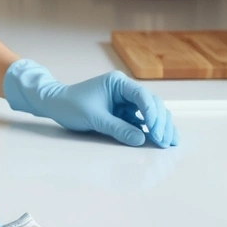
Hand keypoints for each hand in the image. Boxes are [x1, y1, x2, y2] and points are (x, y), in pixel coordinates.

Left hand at [2, 59, 177, 147]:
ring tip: (170, 143)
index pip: (142, 96)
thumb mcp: (94, 118)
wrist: (56, 105)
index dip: (152, 114)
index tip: (156, 131)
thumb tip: (141, 140)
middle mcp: (126, 90)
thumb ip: (118, 128)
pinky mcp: (124, 113)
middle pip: (152, 103)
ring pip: (151, 112)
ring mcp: (126, 102)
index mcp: (118, 83)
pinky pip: (142, 121)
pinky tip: (160, 140)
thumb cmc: (71, 106)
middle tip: (165, 142)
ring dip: (160, 126)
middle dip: (160, 122)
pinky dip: (151, 130)